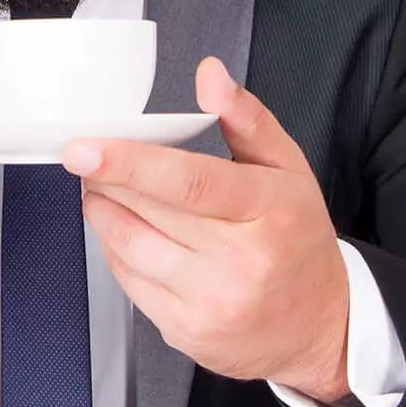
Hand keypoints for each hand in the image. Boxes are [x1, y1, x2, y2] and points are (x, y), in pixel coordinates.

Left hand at [63, 58, 351, 403]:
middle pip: (149, 210)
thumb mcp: (289, 169)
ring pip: (128, 246)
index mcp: (268, 211)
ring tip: (102, 188)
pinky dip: (115, 250)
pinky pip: (128, 282)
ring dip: (102, 210)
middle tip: (88, 156)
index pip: (188, 182)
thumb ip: (246, 118)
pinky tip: (126, 231)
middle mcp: (241, 262)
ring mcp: (211, 302)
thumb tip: (209, 75)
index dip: (129, 162)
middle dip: (105, 178)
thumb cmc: (299, 241)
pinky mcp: (186, 331)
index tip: (85, 148)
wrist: (321, 326)